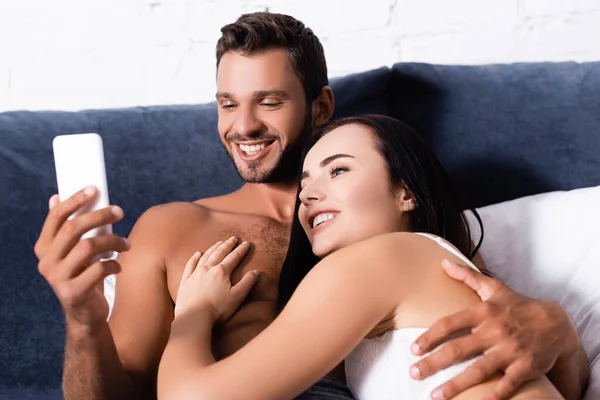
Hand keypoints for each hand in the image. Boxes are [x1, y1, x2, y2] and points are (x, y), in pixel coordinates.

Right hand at [34, 187, 129, 329]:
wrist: (85, 315)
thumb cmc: (83, 276)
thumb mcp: (72, 252)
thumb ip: (66, 229)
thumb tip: (56, 197)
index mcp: (44, 248)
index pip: (56, 218)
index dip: (74, 201)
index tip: (94, 189)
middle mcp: (47, 262)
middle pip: (73, 229)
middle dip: (99, 216)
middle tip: (119, 211)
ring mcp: (58, 279)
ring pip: (89, 247)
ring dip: (113, 241)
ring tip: (127, 244)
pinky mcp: (73, 292)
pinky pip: (99, 269)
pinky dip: (114, 264)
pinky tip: (119, 266)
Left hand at [174, 237, 258, 323]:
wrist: (194, 318)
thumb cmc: (218, 309)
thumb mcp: (237, 297)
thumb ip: (247, 283)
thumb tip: (256, 272)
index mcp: (222, 272)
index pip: (234, 257)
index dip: (241, 250)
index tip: (247, 243)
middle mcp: (208, 269)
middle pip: (219, 253)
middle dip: (228, 245)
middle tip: (233, 238)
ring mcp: (195, 274)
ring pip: (205, 256)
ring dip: (213, 248)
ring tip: (219, 243)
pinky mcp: (185, 281)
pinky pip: (190, 265)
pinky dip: (194, 258)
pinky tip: (197, 253)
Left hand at [410, 259, 578, 399]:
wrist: (557, 324)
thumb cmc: (518, 306)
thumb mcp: (494, 288)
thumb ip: (467, 276)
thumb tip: (443, 262)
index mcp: (484, 312)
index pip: (449, 324)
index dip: (429, 336)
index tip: (413, 348)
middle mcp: (495, 331)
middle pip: (458, 349)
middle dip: (433, 363)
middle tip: (414, 373)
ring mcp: (510, 351)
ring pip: (478, 370)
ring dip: (455, 385)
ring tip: (434, 395)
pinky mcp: (525, 368)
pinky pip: (506, 385)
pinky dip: (492, 396)